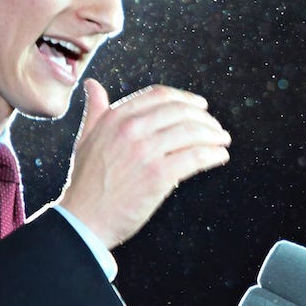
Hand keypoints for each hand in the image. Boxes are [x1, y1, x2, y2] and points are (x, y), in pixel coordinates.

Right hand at [57, 79, 230, 247]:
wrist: (82, 220)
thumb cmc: (86, 182)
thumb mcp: (86, 139)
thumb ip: (96, 111)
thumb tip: (92, 85)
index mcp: (115, 117)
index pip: (159, 95)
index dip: (185, 99)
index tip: (200, 107)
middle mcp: (131, 129)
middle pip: (181, 111)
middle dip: (205, 119)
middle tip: (216, 128)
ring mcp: (145, 151)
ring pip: (192, 133)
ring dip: (214, 136)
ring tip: (223, 141)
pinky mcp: (159, 175)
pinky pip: (196, 157)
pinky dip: (213, 154)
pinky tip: (220, 156)